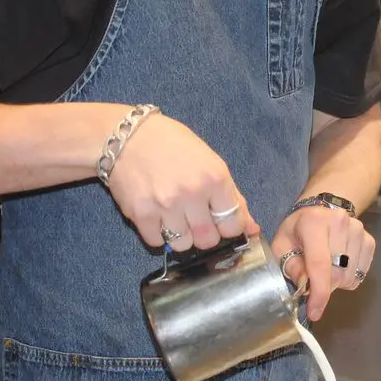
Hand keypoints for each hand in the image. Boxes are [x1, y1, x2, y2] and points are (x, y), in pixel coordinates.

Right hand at [105, 112, 259, 250]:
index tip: (220, 221)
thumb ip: (232, 196)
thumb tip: (253, 228)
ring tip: (175, 216)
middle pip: (208, 239)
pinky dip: (158, 234)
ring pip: (183, 245)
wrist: (127, 136)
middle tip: (196, 219)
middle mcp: (192, 193)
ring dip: (181, 236)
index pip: (233, 224)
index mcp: (215, 178)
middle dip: (205, 234)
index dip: (229, 227)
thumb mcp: (210, 162)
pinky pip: (156, 242)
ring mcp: (165, 205)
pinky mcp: (140, 214)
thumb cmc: (173, 145)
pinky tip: (157, 216)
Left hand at [272, 204, 374, 321]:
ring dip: (336, 282)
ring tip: (326, 269)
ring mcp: (358, 230)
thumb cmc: (297, 231)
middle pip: (337, 274)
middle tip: (312, 282)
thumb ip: (291, 266)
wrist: (319, 211)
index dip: (318, 292)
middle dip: (324, 287)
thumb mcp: (282, 246)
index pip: (320, 264)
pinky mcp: (369, 239)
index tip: (314, 312)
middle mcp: (339, 222)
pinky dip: (349, 277)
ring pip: (350, 276)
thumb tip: (305, 286)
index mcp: (313, 222)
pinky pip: (361, 273)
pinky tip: (339, 266)